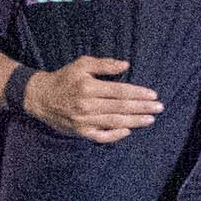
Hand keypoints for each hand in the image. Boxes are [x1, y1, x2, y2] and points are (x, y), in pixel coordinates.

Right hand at [22, 56, 163, 143]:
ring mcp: (84, 121)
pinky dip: (116, 135)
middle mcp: (87, 105)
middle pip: (121, 107)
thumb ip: (104, 64)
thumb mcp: (81, 64)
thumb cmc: (64, 78)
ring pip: (115, 122)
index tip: (153, 94)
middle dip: (142, 108)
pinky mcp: (81, 132)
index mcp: (88, 86)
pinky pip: (101, 137)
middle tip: (159, 108)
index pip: (119, 91)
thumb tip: (126, 65)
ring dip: (135, 121)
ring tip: (151, 119)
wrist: (40, 97)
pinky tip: (128, 130)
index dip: (138, 93)